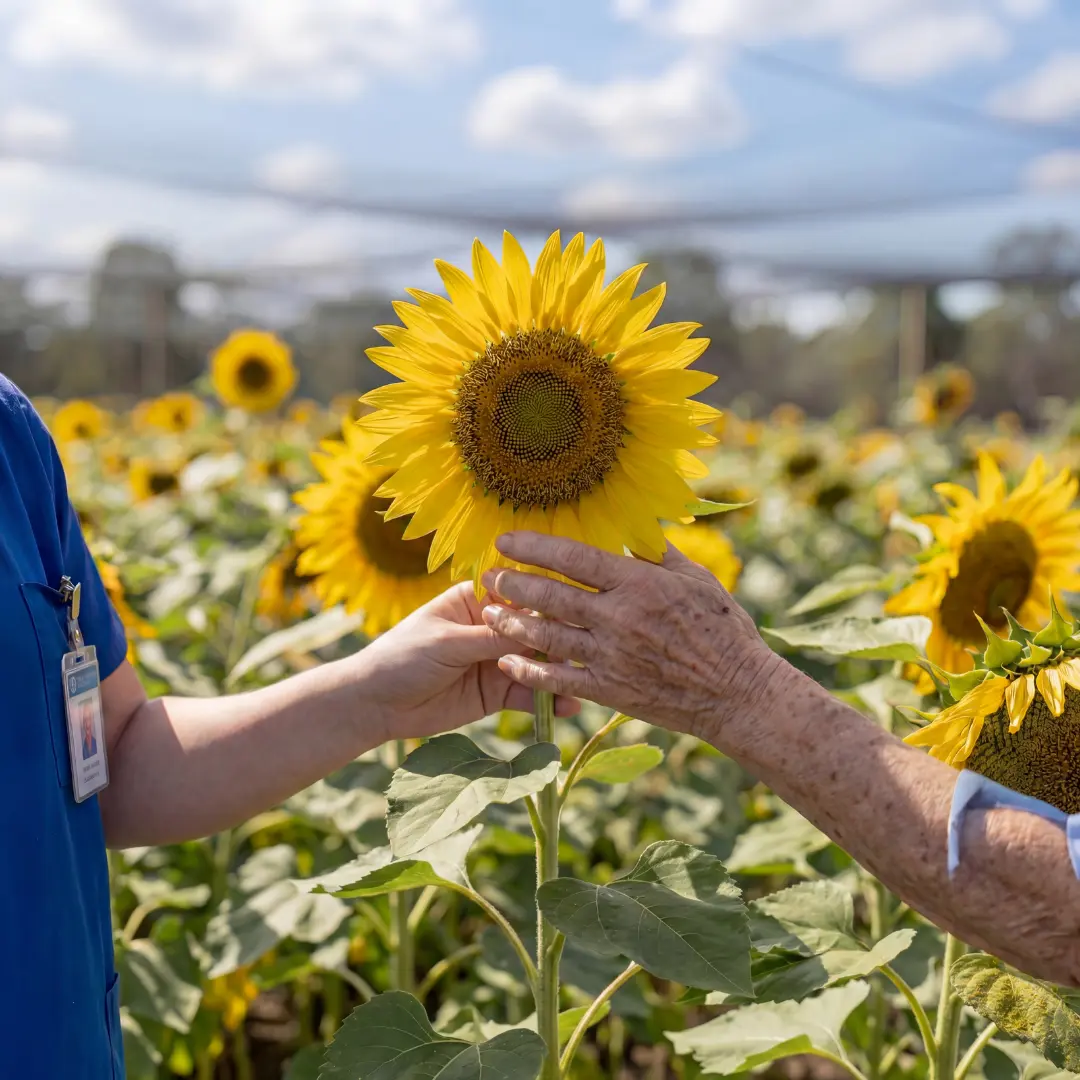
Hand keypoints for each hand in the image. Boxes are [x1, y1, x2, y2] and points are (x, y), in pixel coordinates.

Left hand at [357, 581, 579, 740]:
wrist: (376, 705)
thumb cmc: (403, 656)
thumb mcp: (448, 642)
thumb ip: (492, 637)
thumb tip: (538, 628)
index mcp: (475, 600)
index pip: (517, 594)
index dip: (545, 599)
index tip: (578, 604)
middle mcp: (491, 627)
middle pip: (533, 630)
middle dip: (559, 639)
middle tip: (589, 648)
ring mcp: (496, 660)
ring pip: (536, 664)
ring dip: (558, 673)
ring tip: (584, 681)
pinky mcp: (497, 693)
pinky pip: (528, 694)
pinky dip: (547, 699)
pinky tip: (568, 705)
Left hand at [479, 532, 784, 740]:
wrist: (738, 694)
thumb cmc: (724, 632)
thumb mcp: (697, 581)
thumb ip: (660, 555)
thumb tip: (635, 529)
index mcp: (640, 584)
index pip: (575, 558)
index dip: (536, 547)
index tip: (507, 541)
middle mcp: (619, 617)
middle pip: (552, 595)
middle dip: (514, 584)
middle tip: (488, 576)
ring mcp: (612, 656)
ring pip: (549, 635)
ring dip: (513, 623)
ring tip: (487, 613)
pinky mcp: (610, 690)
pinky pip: (560, 679)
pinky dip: (530, 670)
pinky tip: (507, 662)